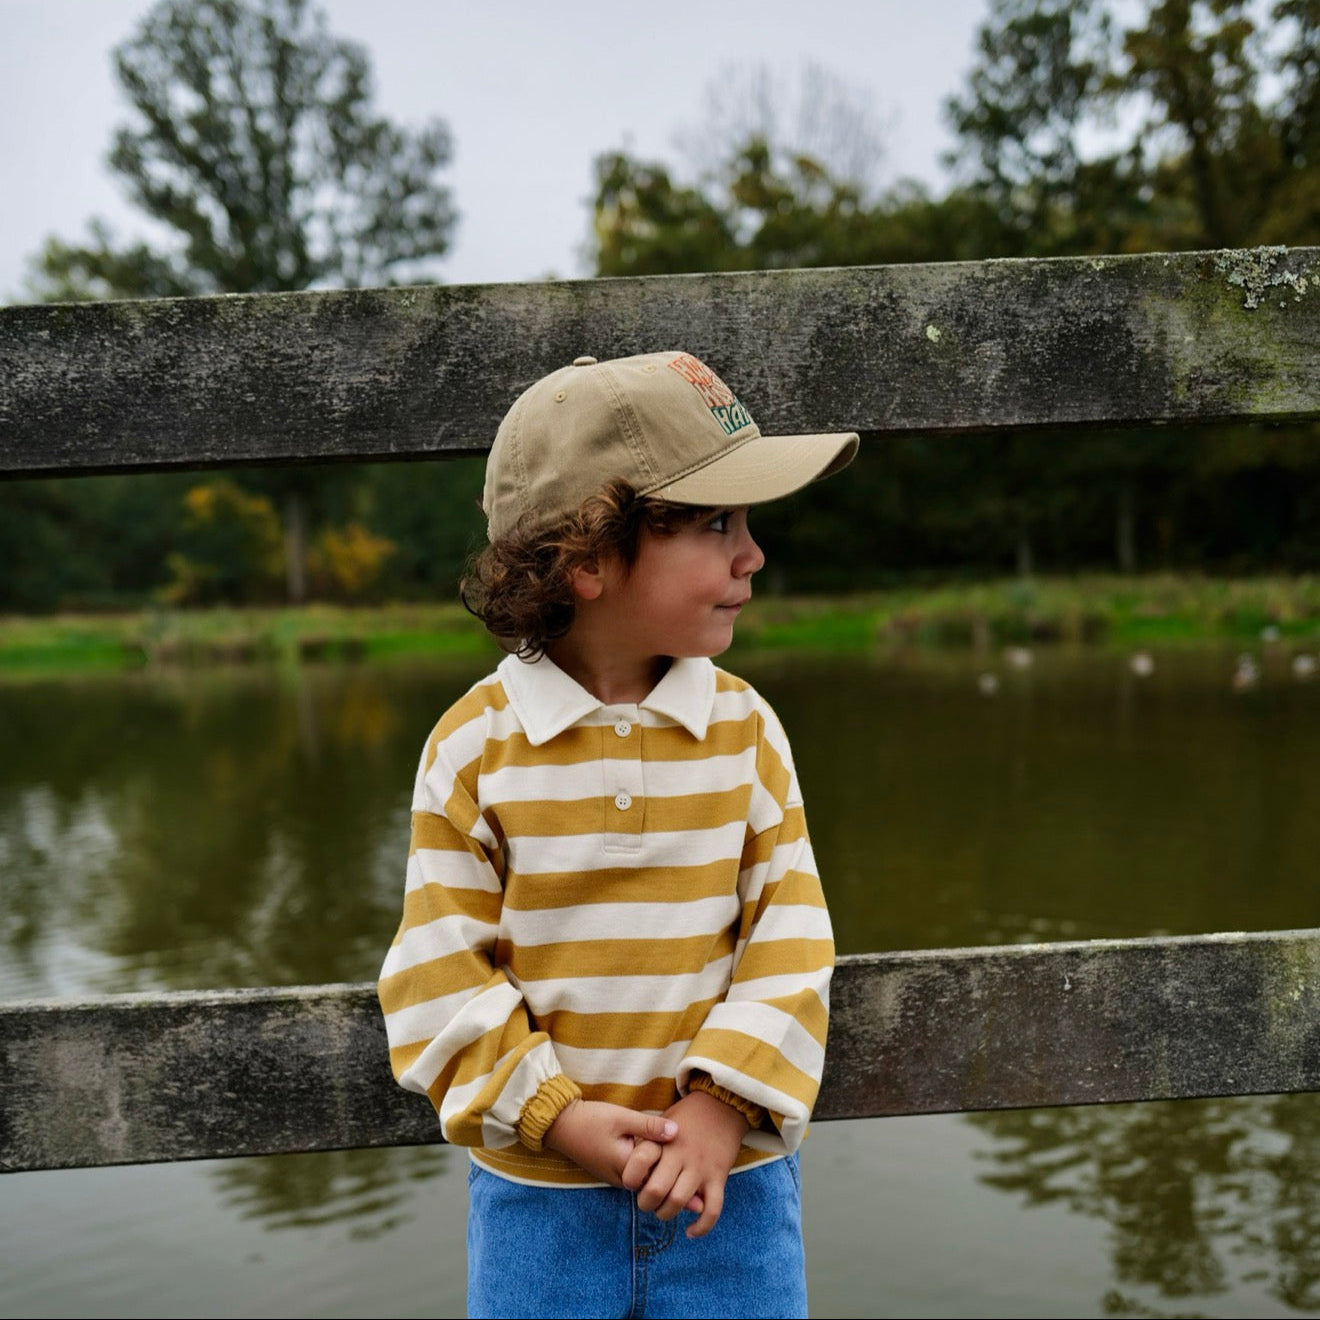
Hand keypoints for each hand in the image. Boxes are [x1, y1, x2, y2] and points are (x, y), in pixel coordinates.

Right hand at [543, 1099, 676, 1187]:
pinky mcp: (612, 1172)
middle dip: (671, 1171)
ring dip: (659, 1169)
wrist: (560, 1125)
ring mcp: (616, 1178)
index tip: (689, 1158)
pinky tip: (658, 1155)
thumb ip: (649, 1126)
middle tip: (693, 1170)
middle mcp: (622, 1180)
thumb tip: (677, 1132)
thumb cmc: (590, 1120)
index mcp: (626, 1169)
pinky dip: (647, 1167)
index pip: (660, 1173)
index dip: (675, 1163)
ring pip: (645, 1178)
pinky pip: (636, 1174)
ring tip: (679, 1160)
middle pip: (655, 1179)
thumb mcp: (622, 1118)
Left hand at [635, 1089, 750, 1237]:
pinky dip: (701, 1226)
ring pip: (680, 1201)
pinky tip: (690, 1232)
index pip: (638, 1161)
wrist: (723, 1106)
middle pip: (657, 1190)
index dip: (630, 1178)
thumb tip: (628, 1163)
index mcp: (664, 1139)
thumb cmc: (687, 1117)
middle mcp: (681, 1154)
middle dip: (646, 1203)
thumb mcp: (664, 1121)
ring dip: (667, 1214)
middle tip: (646, 1202)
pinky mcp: (719, 1177)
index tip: (631, 1182)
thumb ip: (648, 1141)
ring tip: (663, 1211)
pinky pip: (712, 1209)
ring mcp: (701, 1167)